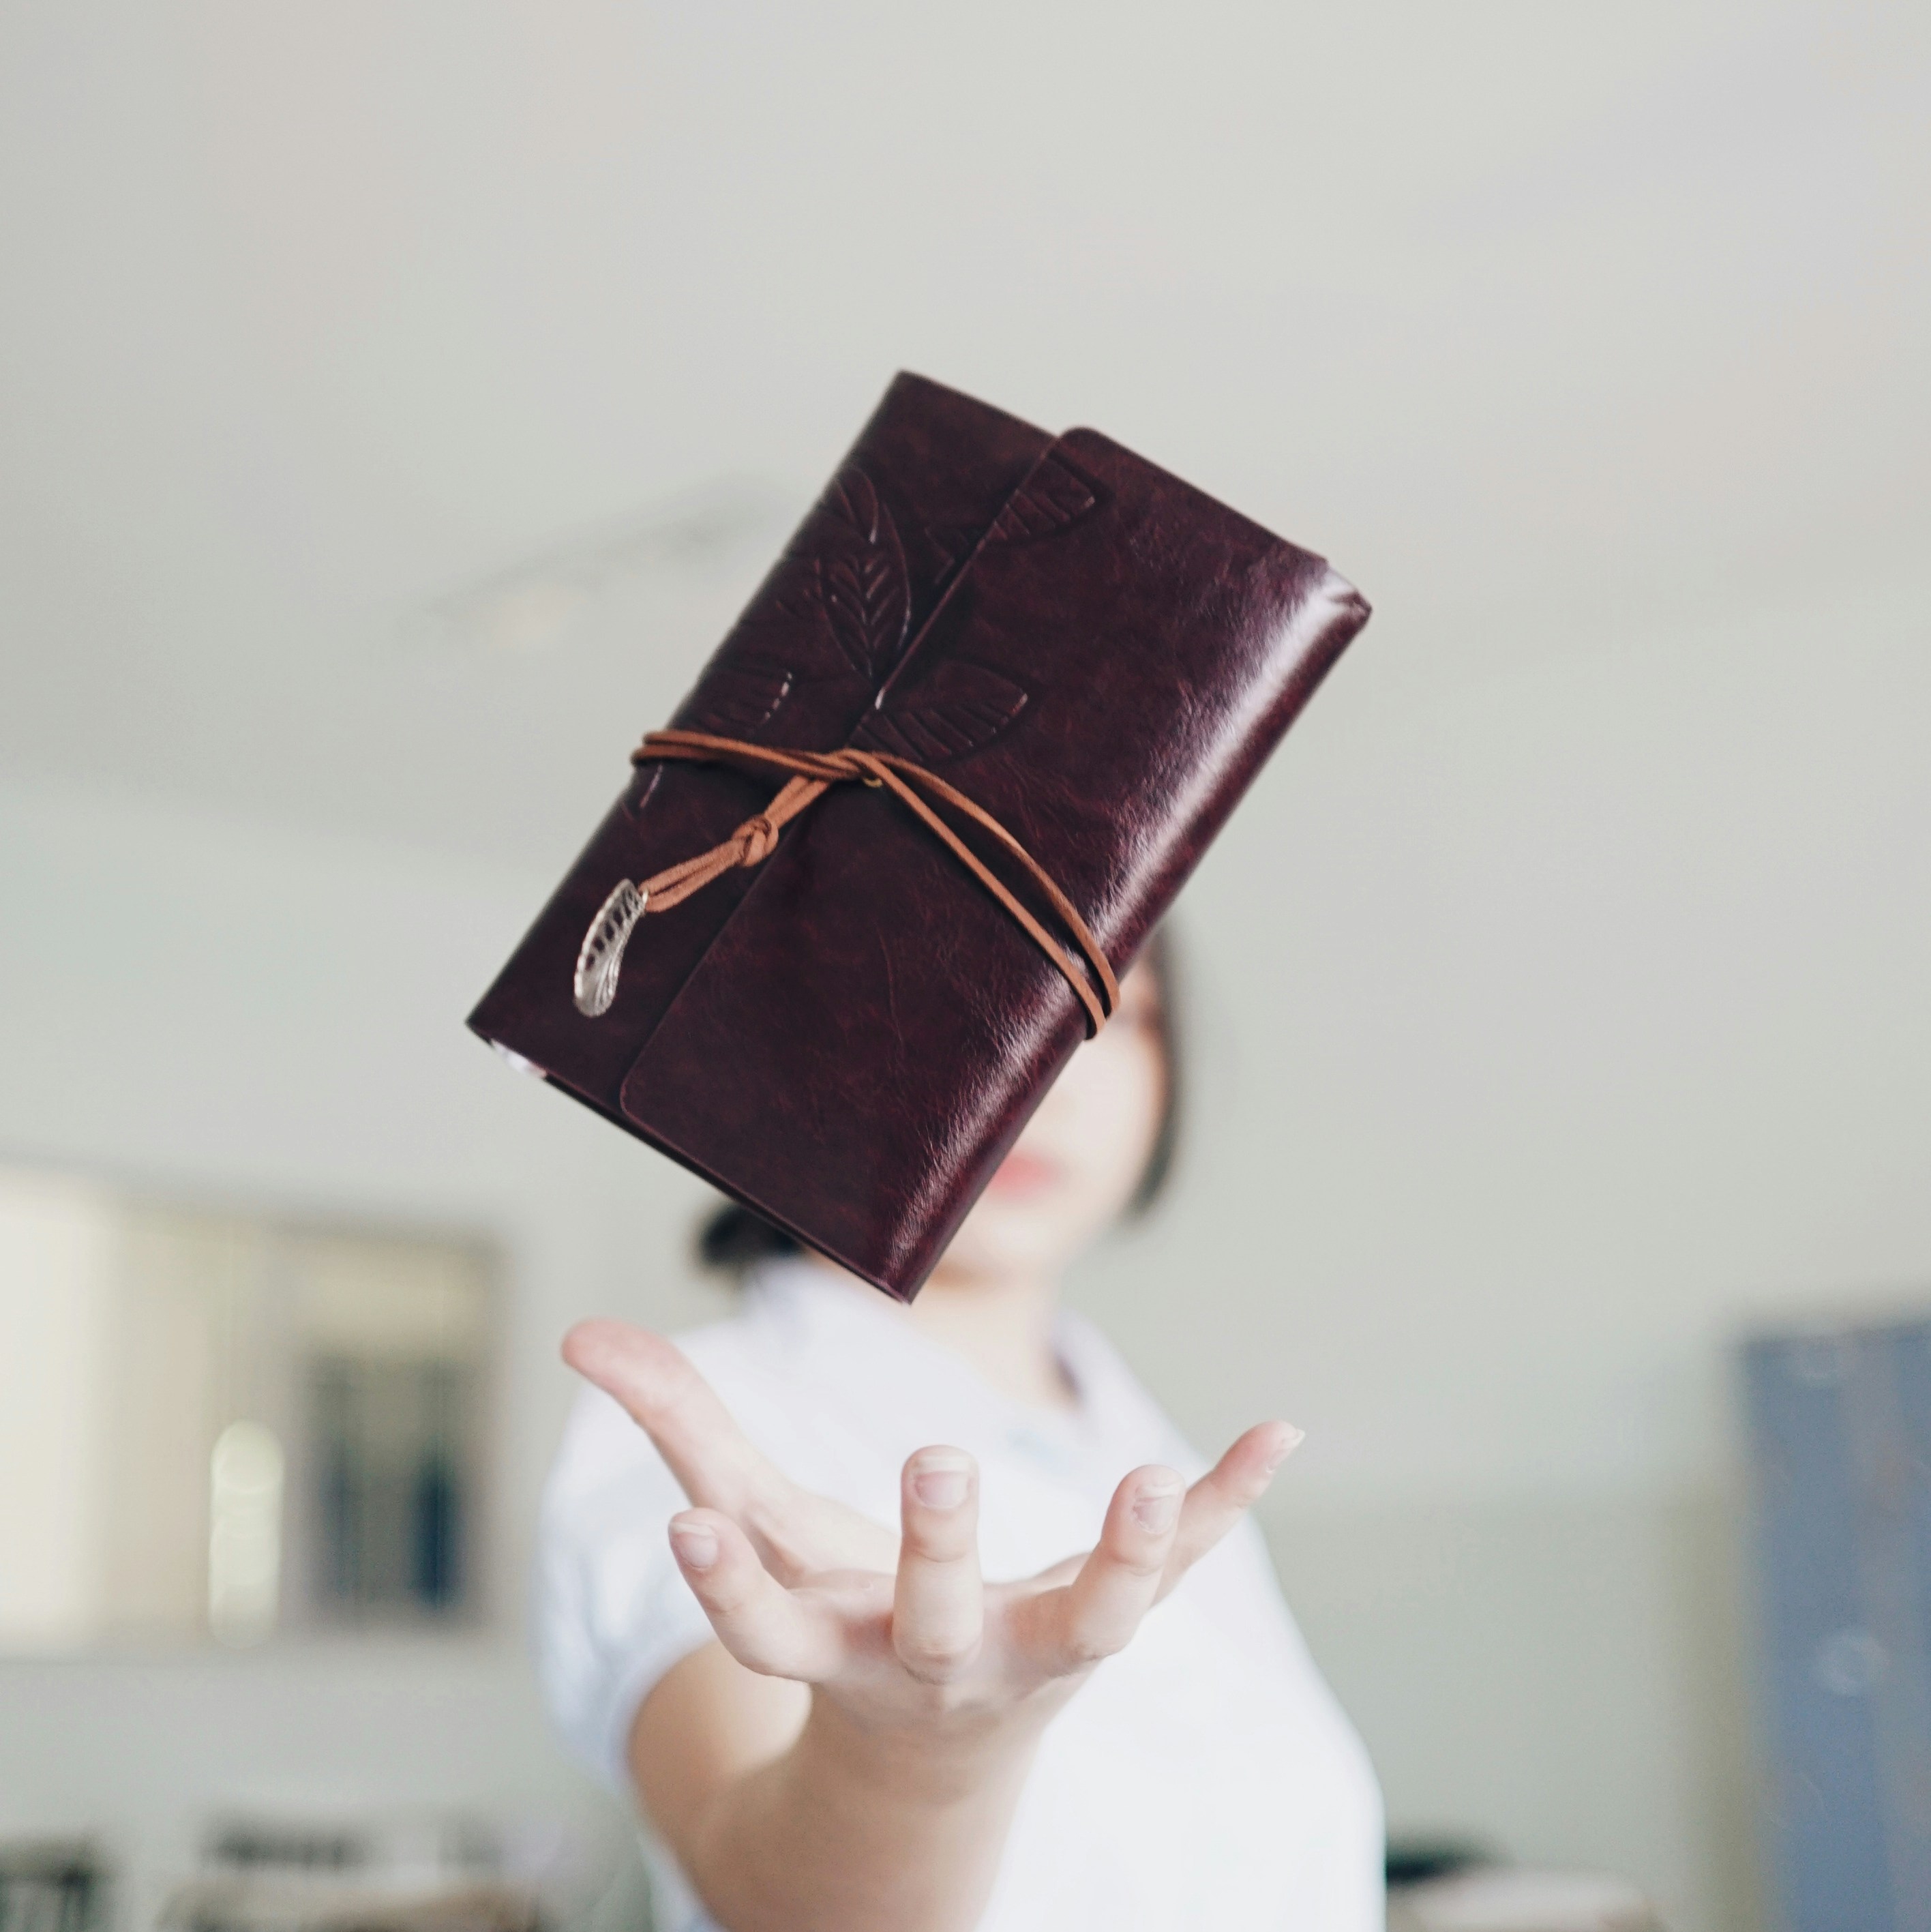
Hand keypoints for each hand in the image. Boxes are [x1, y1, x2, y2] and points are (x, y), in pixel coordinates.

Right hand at [563, 1318, 1300, 1770]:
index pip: (763, 1629)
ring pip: (1090, 1621)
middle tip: (938, 1457)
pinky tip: (1282, 1431)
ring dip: (1129, 1555)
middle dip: (934, 1549)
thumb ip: (676, 1431)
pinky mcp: (1110, 1616)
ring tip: (1155, 1475)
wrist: (935, 1753)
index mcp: (832, 1646)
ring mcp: (1039, 1650)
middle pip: (934, 1621)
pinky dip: (1232, 1505)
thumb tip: (579, 1335)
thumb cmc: (833, 1619)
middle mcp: (937, 1663)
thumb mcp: (753, 1535)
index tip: (683, 1531)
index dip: (720, 1589)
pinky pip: (1182, 1569)